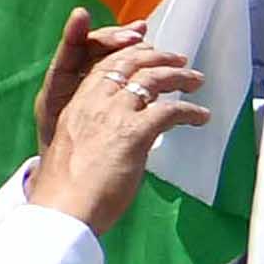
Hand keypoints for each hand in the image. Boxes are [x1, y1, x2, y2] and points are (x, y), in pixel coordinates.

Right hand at [22, 17, 206, 234]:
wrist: (63, 209)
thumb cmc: (65, 191)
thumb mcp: (74, 151)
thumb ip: (96, 136)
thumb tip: (121, 142)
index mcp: (76, 106)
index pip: (104, 66)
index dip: (129, 55)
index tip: (146, 54)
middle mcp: (94, 103)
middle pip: (129, 64)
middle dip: (158, 57)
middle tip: (178, 60)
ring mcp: (114, 115)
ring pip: (152, 79)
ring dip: (179, 76)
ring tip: (196, 80)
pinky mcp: (134, 133)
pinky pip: (169, 111)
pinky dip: (190, 112)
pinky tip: (201, 116)